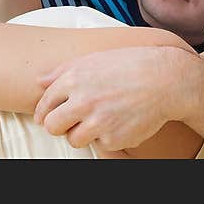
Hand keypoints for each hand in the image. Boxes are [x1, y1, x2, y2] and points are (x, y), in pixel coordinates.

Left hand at [33, 46, 176, 150]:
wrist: (164, 79)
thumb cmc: (128, 65)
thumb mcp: (93, 59)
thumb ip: (62, 71)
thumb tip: (39, 81)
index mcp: (73, 79)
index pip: (45, 105)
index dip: (44, 112)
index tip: (47, 116)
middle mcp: (82, 102)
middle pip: (52, 127)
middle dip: (58, 126)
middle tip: (69, 122)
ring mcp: (98, 122)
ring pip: (74, 140)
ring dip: (81, 132)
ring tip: (98, 118)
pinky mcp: (113, 139)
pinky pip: (100, 144)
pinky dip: (106, 136)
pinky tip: (119, 120)